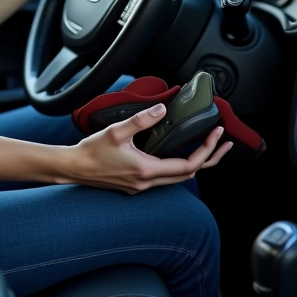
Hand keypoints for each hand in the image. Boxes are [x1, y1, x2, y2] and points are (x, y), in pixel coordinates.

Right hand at [70, 103, 232, 193]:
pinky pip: (164, 178)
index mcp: (146, 170)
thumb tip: (162, 110)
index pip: (188, 165)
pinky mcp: (135, 185)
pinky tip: (175, 154)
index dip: (207, 150)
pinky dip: (177, 166)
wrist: (73, 168)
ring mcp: (141, 186)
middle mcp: (147, 183)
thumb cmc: (91, 152)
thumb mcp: (116, 131)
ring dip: (195, 163)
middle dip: (209, 158)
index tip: (217, 135)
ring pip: (177, 178)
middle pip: (189, 175)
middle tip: (223, 143)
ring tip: (206, 148)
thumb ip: (141, 120)